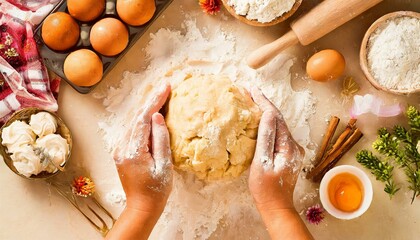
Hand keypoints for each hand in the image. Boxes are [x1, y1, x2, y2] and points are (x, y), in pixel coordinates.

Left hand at [113, 84, 171, 214]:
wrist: (142, 206)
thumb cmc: (156, 189)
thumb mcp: (164, 165)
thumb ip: (160, 139)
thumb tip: (157, 117)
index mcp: (132, 151)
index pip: (143, 119)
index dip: (155, 101)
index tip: (166, 87)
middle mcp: (121, 147)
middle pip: (136, 117)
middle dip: (151, 100)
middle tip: (165, 86)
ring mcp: (119, 149)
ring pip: (133, 122)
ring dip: (147, 108)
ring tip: (161, 94)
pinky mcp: (121, 151)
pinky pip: (132, 130)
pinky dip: (142, 119)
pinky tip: (151, 112)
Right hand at [249, 88, 304, 211]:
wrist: (277, 207)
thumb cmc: (266, 189)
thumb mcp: (262, 163)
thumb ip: (266, 137)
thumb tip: (267, 114)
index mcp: (288, 145)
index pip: (275, 116)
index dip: (263, 101)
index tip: (251, 89)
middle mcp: (293, 144)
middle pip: (277, 118)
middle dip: (263, 103)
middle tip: (248, 91)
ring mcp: (292, 149)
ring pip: (277, 125)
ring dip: (265, 112)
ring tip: (252, 100)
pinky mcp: (287, 154)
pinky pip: (277, 133)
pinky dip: (267, 123)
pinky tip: (259, 119)